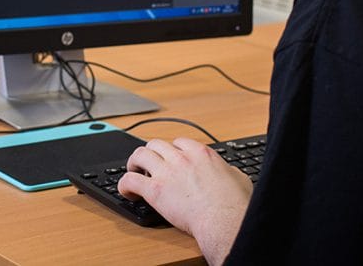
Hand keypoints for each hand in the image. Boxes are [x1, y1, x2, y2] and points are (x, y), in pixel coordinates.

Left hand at [118, 138, 252, 265]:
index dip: (172, 150)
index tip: (170, 159)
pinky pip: (131, 180)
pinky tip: (127, 192)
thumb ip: (228, 171)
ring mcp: (167, 172)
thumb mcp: (238, 178)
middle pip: (157, 144)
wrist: (224, 220)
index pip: (179, 142)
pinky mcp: (155, 190)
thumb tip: (229, 172)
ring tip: (133, 172)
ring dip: (134, 163)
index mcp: (201, 153)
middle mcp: (181, 158)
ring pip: (140, 155)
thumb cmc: (234, 204)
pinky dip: (125, 184)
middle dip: (151, 153)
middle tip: (148, 165)